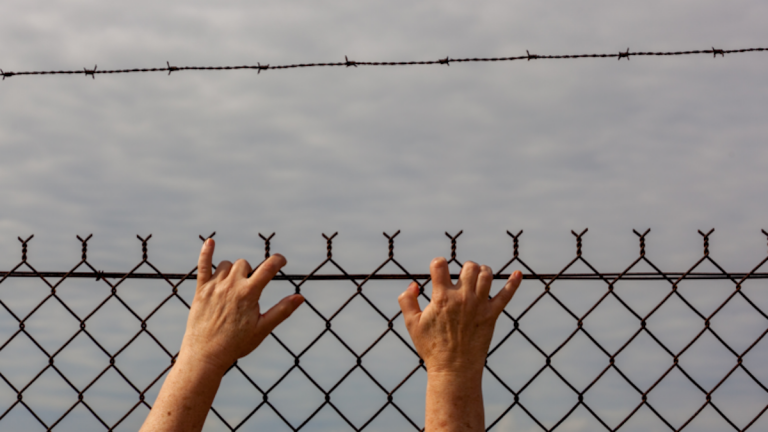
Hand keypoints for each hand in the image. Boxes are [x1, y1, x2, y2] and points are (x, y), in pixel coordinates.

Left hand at [179, 238, 303, 372]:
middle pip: (245, 264)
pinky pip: (202, 265)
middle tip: (250, 290)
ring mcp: (214, 286)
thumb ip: (282, 311)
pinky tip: (210, 242)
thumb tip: (300, 297)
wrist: (205, 355)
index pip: (268, 267)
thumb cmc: (236, 344)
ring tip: (233, 287)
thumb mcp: (263, 328)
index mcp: (249, 293)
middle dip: (250, 272)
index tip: (282, 261)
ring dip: (232, 271)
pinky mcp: (200, 290)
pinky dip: (206, 252)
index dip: (278, 260)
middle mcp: (231, 285)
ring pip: (226, 265)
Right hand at [398, 257, 521, 375]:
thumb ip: (406, 301)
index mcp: (442, 297)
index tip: (437, 271)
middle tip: (461, 279)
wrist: (453, 370)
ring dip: (482, 272)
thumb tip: (413, 284)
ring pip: (487, 275)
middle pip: (469, 267)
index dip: (437, 263)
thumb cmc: (431, 347)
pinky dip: (513, 283)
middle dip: (464, 268)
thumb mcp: (411, 324)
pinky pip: (506, 295)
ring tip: (477, 279)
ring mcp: (480, 306)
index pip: (440, 265)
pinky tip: (518, 273)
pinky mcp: (492, 315)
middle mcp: (462, 298)